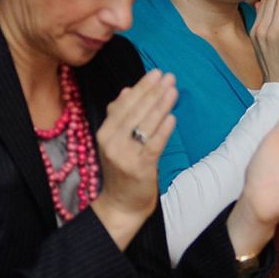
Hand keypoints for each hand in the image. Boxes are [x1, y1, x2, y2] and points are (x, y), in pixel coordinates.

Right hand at [88, 70, 176, 231]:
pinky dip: (163, 130)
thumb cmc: (121, 168)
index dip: (141, 87)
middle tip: (169, 77)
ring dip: (161, 106)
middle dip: (153, 92)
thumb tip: (126, 91)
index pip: (124, 104)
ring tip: (173, 91)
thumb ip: (119, 116)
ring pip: (145, 125)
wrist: (120, 204)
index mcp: (104, 132)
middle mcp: (111, 142)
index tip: (156, 73)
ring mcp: (124, 156)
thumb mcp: (114, 141)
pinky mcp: (140, 168)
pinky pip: (153, 145)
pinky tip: (172, 117)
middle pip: (135, 112)